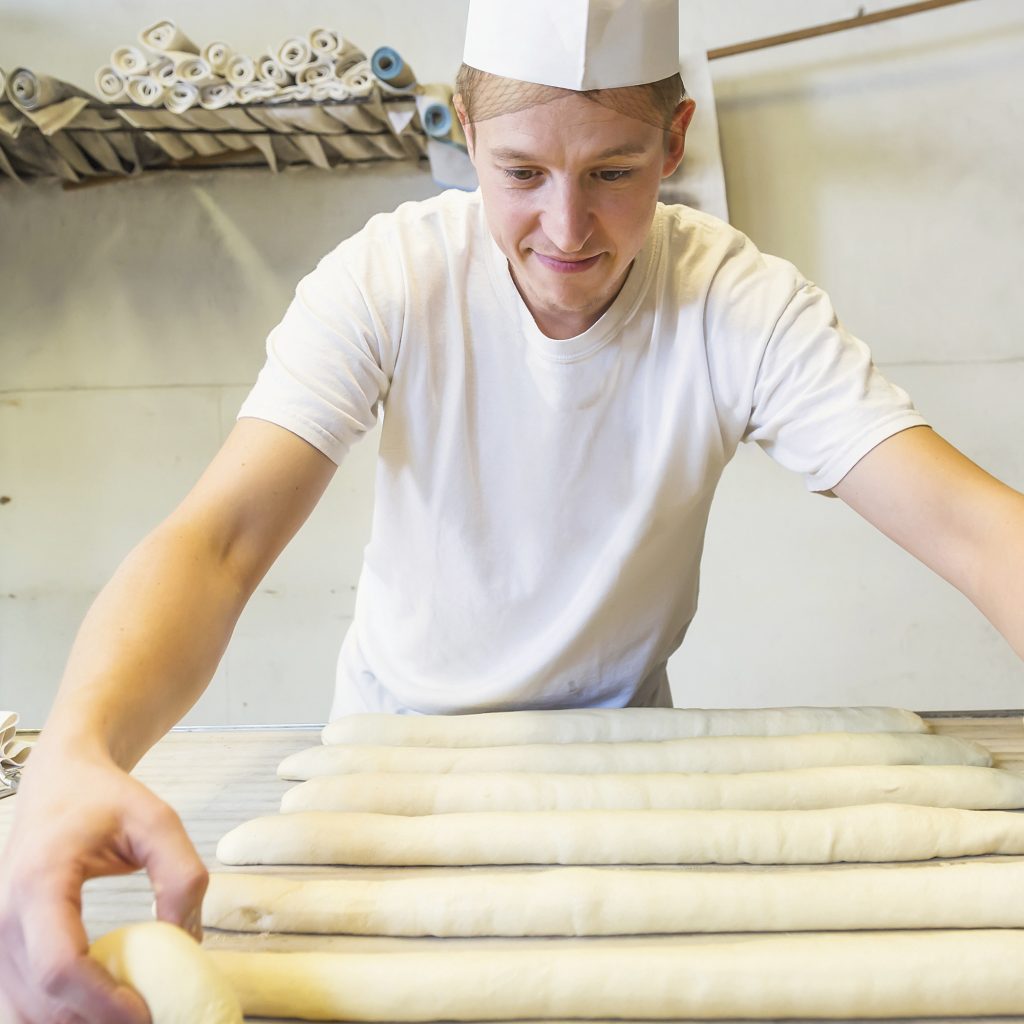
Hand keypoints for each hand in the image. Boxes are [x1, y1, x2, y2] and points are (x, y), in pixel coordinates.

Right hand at [0, 749, 207, 1022]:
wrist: (58, 782)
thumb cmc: (105, 798)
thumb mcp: (158, 821)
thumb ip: (181, 874)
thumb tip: (187, 939)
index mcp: (39, 882)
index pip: (60, 963)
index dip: (101, 1000)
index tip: (145, 1013)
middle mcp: (4, 917)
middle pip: (41, 1000)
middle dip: (95, 1021)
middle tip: (151, 1016)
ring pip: (26, 1011)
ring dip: (78, 1022)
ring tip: (132, 1008)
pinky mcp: (1, 950)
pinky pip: (22, 1002)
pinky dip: (61, 1014)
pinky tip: (102, 1007)